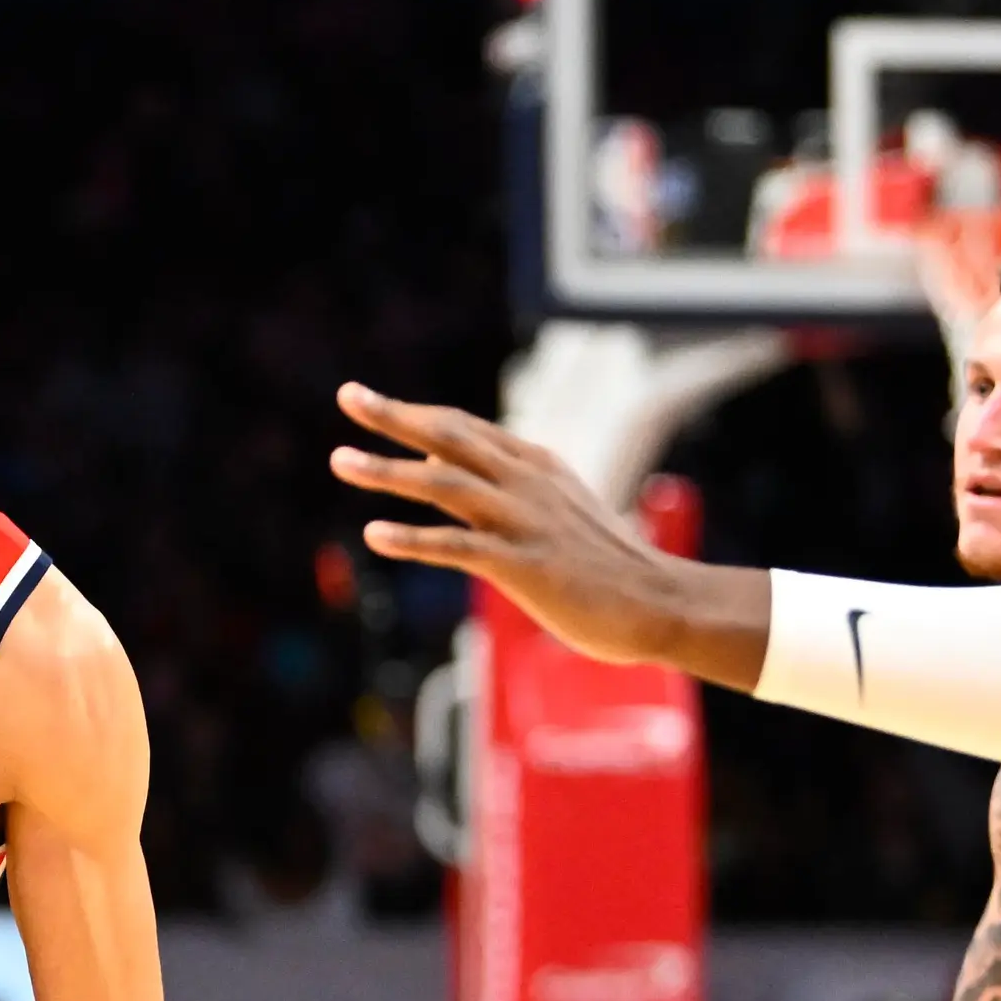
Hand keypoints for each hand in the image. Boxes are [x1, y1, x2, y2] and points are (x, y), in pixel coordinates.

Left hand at [331, 382, 696, 664]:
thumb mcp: (558, 512)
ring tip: (341, 461)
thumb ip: (508, 491)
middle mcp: (527, 482)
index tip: (373, 400)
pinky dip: (413, 538)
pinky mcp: (522, 564)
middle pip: (449, 437)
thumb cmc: (608, 567)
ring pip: (444, 484)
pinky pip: (456, 546)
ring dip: (388, 472)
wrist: (659, 604)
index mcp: (537, 466)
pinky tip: (374, 535)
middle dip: (394, 416)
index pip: (464, 428)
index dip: (417, 414)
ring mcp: (524, 521)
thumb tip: (448, 472)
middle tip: (348, 396)